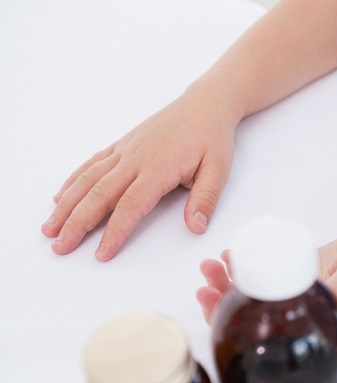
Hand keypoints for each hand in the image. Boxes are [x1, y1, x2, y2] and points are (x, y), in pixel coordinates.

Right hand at [41, 90, 236, 260]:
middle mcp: (134, 159)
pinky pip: (91, 164)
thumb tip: (195, 227)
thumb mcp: (218, 170)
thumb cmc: (211, 139)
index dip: (114, 231)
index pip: (130, 205)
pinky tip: (60, 198)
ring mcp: (124, 151)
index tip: (101, 254)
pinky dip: (73, 181)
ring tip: (49, 228)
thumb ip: (205, 199)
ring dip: (66, 205)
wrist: (203, 105)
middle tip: (59, 247)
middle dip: (77, 223)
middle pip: (99, 195)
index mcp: (158, 168)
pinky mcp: (121, 145)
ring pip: (88, 180)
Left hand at [198, 220, 336, 325]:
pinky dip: (250, 263)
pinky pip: (272, 268)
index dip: (234, 321)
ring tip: (211, 264)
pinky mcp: (307, 268)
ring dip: (232, 280)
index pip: (266, 329)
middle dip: (224, 298)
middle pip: (256, 311)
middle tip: (205, 279)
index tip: (210, 305)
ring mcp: (304, 287)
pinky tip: (233, 255)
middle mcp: (305, 309)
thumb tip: (298, 306)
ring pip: (259, 289)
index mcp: (314, 321)